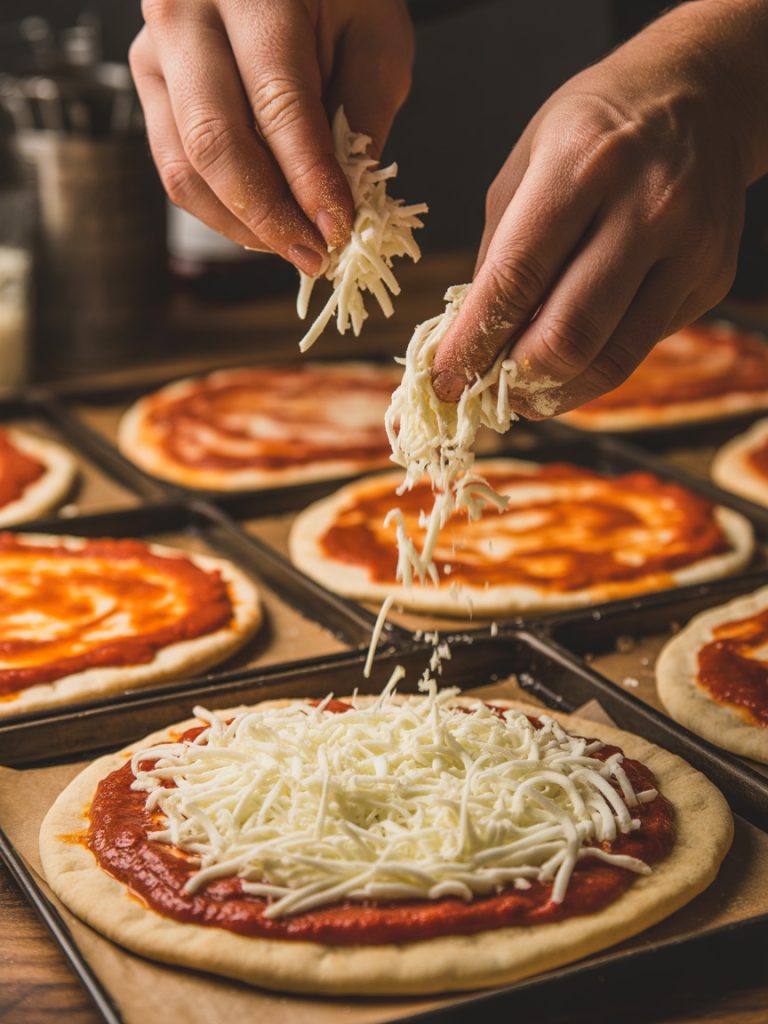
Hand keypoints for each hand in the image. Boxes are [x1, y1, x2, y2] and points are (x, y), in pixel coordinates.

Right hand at [130, 0, 412, 275]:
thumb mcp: (375, 38)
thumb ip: (365, 114)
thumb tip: (349, 204)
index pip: (278, 105)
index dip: (309, 180)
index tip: (339, 230)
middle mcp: (185, 16)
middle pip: (215, 143)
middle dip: (269, 217)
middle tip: (313, 255)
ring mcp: (155, 53)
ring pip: (185, 168)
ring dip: (243, 225)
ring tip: (294, 246)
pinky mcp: (149, 85)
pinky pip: (176, 168)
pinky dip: (222, 210)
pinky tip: (265, 223)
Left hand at [431, 0, 767, 415]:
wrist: (700, 97)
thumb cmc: (594, 131)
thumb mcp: (527, 163)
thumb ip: (498, 252)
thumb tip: (472, 340)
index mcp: (583, 164)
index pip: (516, 278)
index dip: (473, 342)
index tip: (444, 378)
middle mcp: (647, 205)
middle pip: (569, 334)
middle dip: (514, 378)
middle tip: (484, 389)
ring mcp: (689, 247)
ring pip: (610, 358)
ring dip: (555, 392)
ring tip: (522, 392)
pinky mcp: (711, 278)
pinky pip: (639, 346)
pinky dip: (593, 364)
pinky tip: (570, 355)